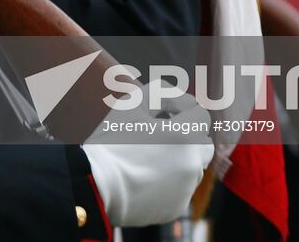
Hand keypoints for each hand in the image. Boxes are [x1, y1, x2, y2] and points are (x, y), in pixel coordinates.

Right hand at [82, 99, 213, 226]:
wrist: (95, 185)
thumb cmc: (112, 141)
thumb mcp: (132, 104)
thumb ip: (160, 92)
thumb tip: (177, 96)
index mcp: (184, 136)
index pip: (200, 114)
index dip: (183, 108)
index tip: (164, 111)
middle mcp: (192, 164)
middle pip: (203, 143)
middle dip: (188, 135)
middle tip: (161, 132)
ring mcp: (186, 189)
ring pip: (192, 167)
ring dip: (179, 158)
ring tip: (149, 156)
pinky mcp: (175, 207)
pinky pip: (180, 189)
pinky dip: (169, 182)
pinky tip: (145, 177)